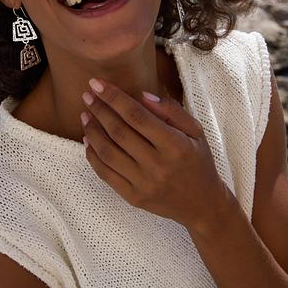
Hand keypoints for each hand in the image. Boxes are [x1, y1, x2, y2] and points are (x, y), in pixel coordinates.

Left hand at [81, 78, 231, 234]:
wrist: (202, 204)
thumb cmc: (197, 161)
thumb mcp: (195, 131)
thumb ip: (171, 110)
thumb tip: (141, 95)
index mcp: (175, 145)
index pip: (136, 115)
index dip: (114, 97)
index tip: (97, 83)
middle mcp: (158, 165)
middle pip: (119, 132)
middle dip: (99, 110)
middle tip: (87, 95)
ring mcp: (144, 184)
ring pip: (108, 152)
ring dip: (92, 131)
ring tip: (85, 115)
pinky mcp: (133, 198)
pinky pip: (105, 174)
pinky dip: (92, 155)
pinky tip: (87, 140)